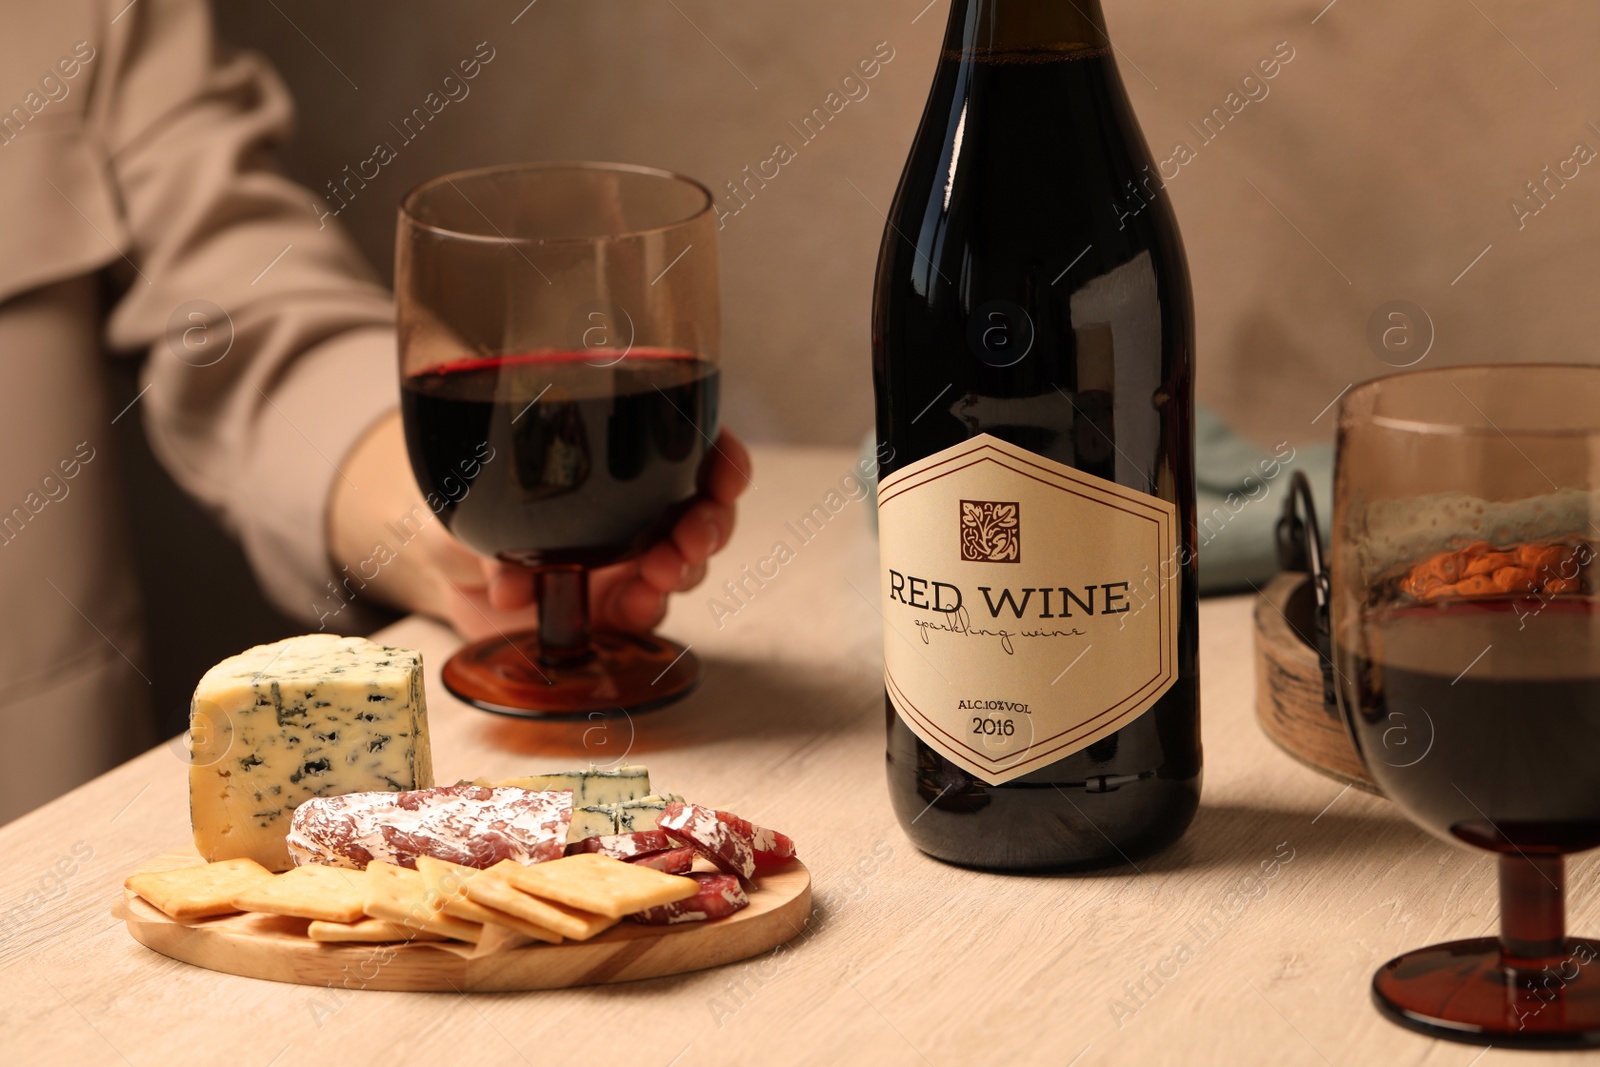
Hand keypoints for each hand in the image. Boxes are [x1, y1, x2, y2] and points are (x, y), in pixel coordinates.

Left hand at [327, 411, 752, 638]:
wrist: (439, 560)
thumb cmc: (459, 497)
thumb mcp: (463, 497)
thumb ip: (489, 526)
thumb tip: (511, 579)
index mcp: (617, 460)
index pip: (689, 445)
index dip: (721, 456)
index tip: (727, 472)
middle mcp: (634, 506)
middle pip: (702, 508)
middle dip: (711, 521)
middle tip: (693, 535)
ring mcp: (626, 558)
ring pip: (685, 561)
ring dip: (685, 565)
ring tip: (663, 571)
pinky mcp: (609, 609)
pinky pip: (648, 611)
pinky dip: (648, 608)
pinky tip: (636, 605)